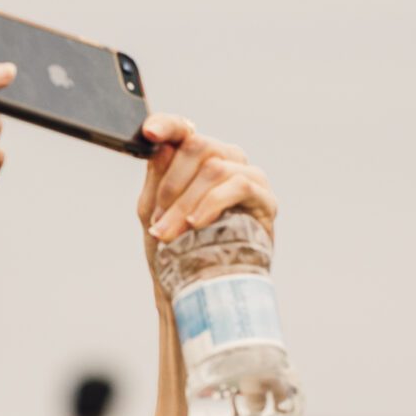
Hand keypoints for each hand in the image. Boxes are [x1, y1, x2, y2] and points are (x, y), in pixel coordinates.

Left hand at [138, 116, 277, 271]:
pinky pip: (239, 185)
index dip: (167, 125)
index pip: (183, 130)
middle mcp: (226, 160)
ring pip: (215, 168)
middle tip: (157, 221)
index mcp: (197, 159)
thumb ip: (156, 179)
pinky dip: (212, 204)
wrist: (197, 290)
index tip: (150, 132)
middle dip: (171, 186)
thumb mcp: (154, 213)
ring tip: (169, 234)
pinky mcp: (265, 198)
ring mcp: (248, 176)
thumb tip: (161, 147)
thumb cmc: (175, 249)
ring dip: (185, 204)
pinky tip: (196, 224)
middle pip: (198, 146)